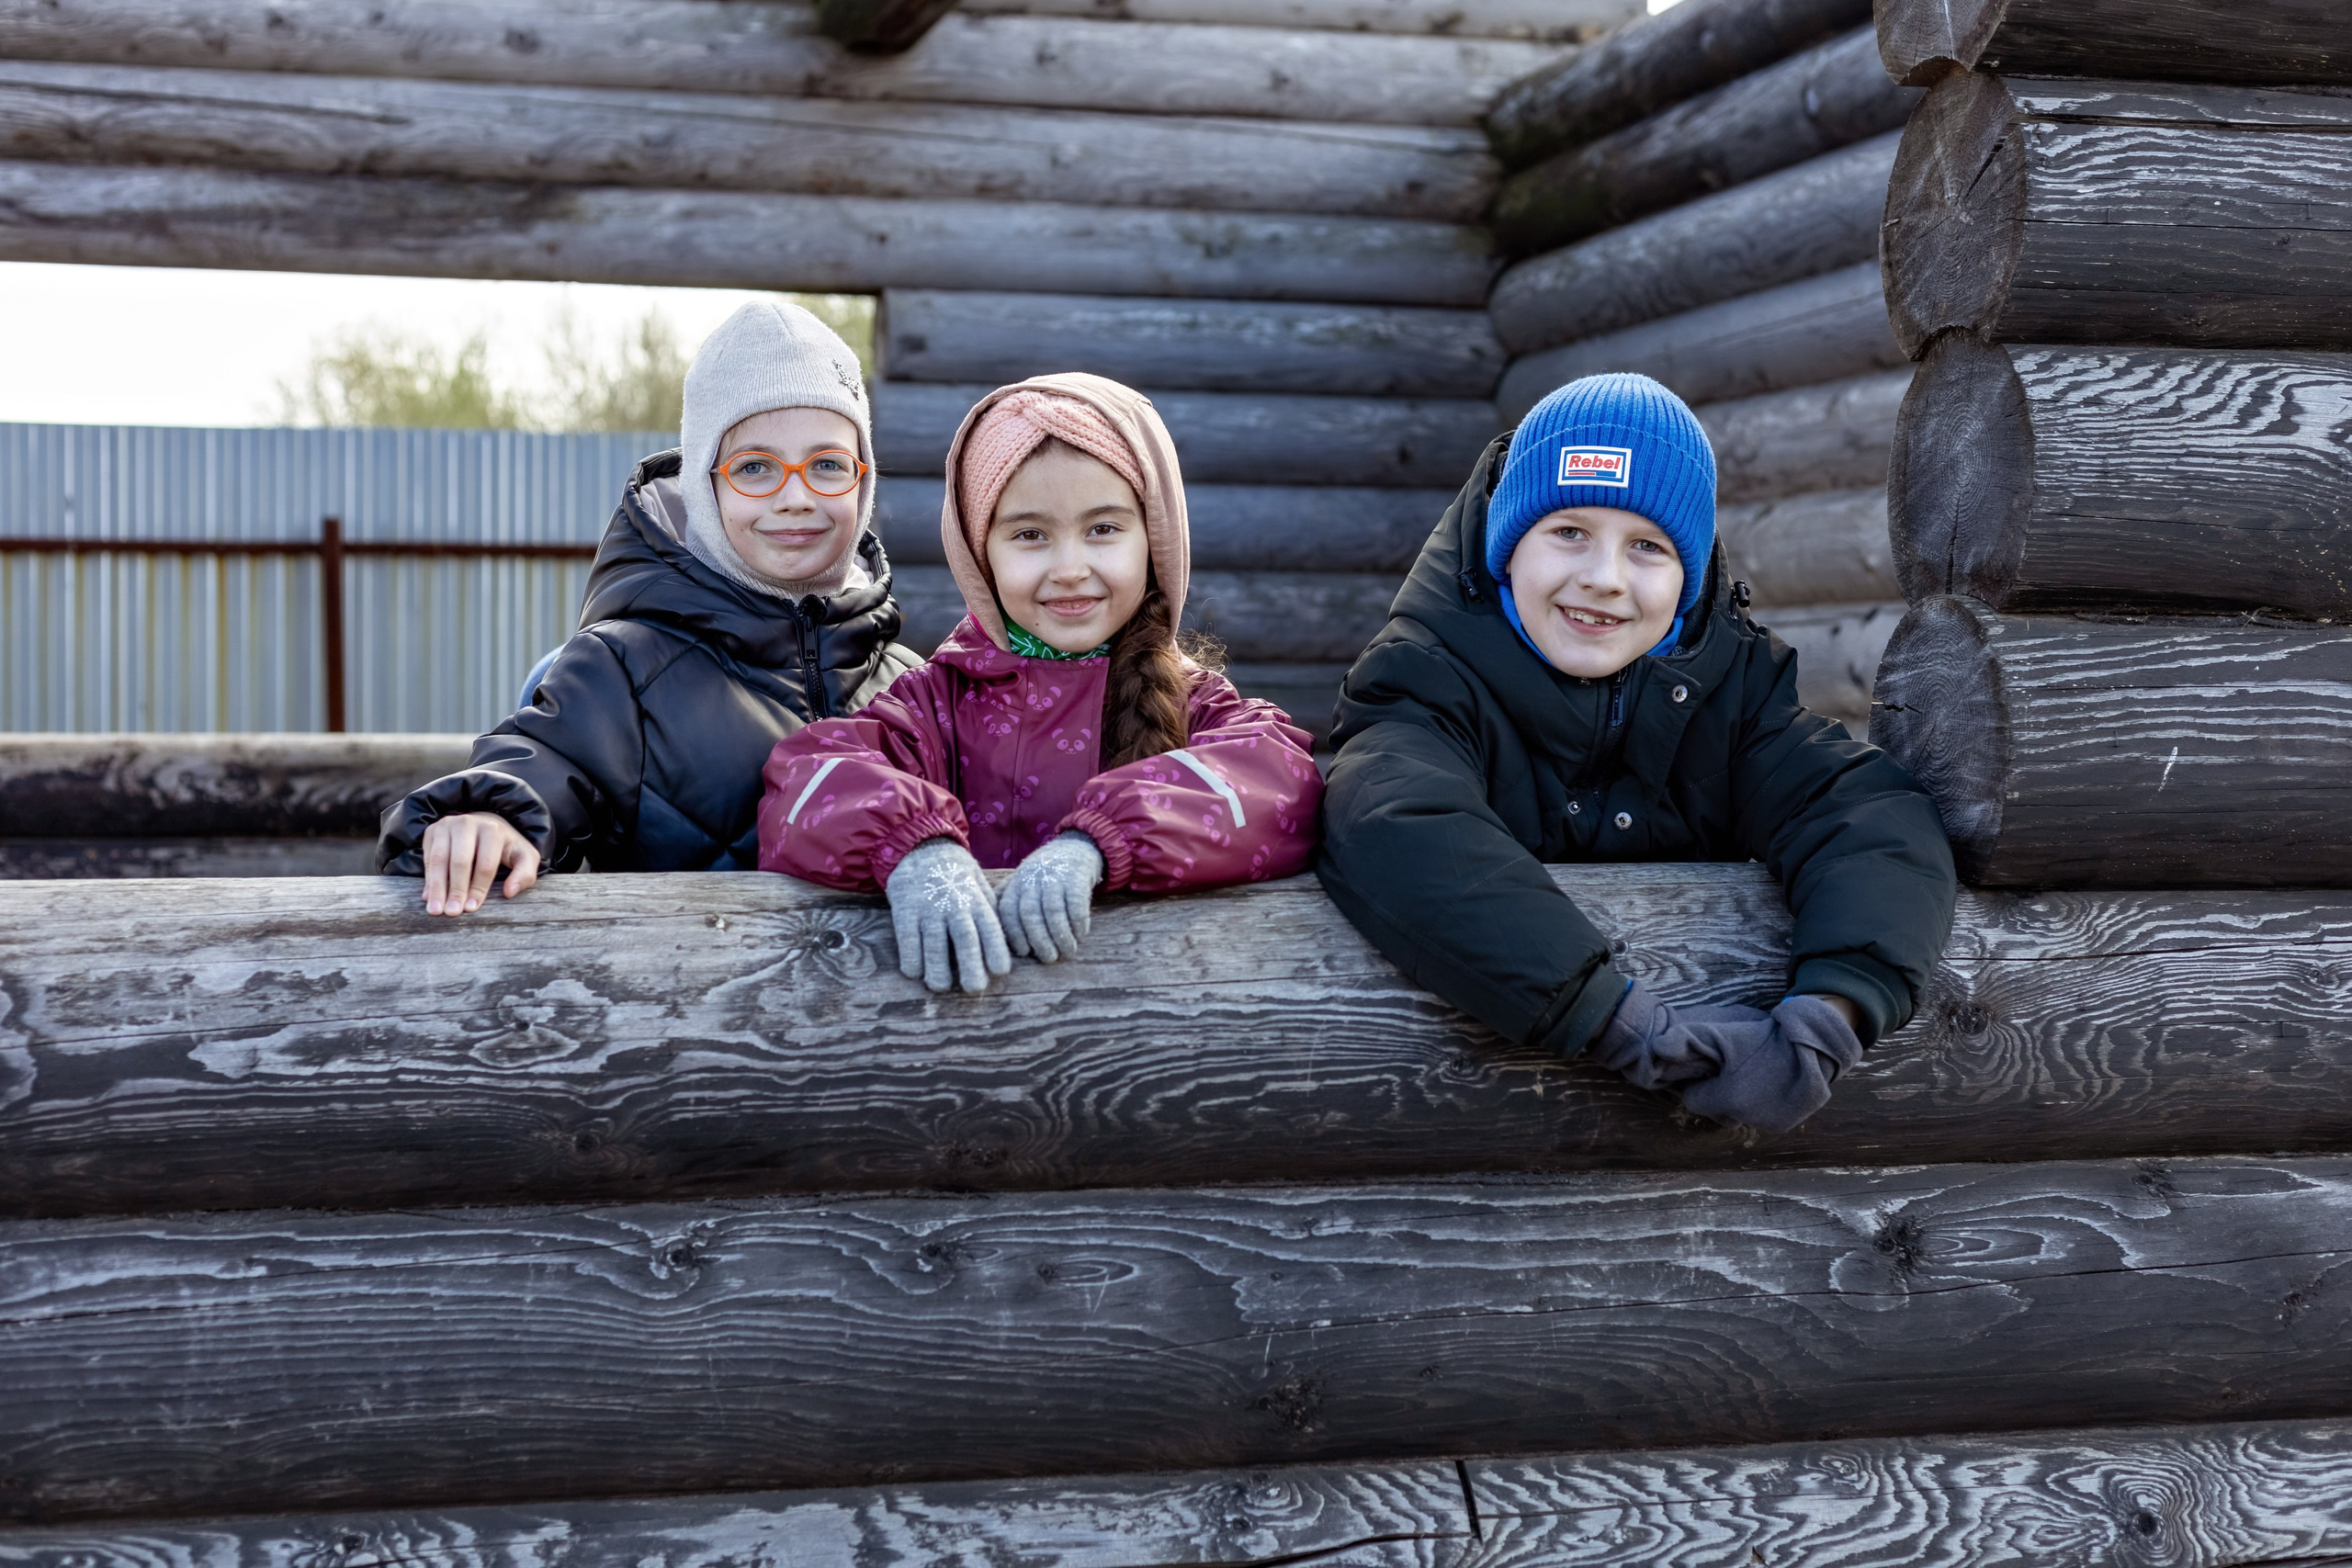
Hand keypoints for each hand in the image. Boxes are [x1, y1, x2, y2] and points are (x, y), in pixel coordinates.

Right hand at [420, 811, 540, 915]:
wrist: (483, 825)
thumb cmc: (504, 846)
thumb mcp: (523, 857)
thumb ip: (524, 874)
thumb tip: (510, 892)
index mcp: (492, 830)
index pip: (485, 864)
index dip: (478, 888)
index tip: (471, 908)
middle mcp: (467, 824)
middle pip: (460, 862)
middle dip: (456, 889)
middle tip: (452, 912)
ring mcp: (447, 825)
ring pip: (439, 860)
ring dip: (437, 887)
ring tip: (435, 910)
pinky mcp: (432, 831)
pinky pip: (428, 858)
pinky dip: (428, 879)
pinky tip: (429, 897)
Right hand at [885, 837, 1012, 993]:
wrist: (920, 849)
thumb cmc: (956, 875)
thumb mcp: (979, 887)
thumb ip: (990, 912)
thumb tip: (1007, 941)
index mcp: (977, 902)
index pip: (991, 929)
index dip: (996, 950)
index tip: (1000, 971)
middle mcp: (954, 906)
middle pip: (965, 939)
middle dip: (971, 966)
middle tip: (973, 989)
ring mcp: (928, 909)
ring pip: (934, 943)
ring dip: (937, 969)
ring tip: (940, 987)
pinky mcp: (905, 911)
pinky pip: (907, 939)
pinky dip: (911, 958)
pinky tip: (915, 972)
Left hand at [997, 832, 1104, 962]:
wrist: (1074, 848)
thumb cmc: (1043, 876)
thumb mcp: (1020, 883)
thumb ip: (1007, 904)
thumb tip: (994, 938)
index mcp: (1015, 885)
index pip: (1008, 912)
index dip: (1015, 935)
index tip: (1024, 952)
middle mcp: (1032, 880)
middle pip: (1029, 914)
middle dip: (1039, 940)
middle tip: (1049, 958)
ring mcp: (1055, 878)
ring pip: (1052, 911)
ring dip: (1060, 936)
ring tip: (1067, 951)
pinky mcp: (1076, 879)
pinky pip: (1075, 904)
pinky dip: (1078, 923)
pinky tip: (1081, 935)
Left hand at [1590, 981, 1862, 1132]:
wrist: (1812, 1042)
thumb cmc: (1762, 1037)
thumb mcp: (1719, 1033)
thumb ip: (1685, 1040)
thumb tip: (1655, 1048)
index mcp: (1726, 1100)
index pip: (1694, 1099)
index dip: (1700, 1081)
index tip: (1713, 1065)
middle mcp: (1746, 1119)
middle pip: (1715, 1109)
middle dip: (1717, 1091)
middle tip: (1731, 1067)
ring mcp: (1767, 1124)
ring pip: (1737, 1114)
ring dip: (1738, 1098)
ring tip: (1749, 1072)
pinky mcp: (1784, 1124)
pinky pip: (1759, 1117)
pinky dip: (1759, 1104)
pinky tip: (1765, 1081)